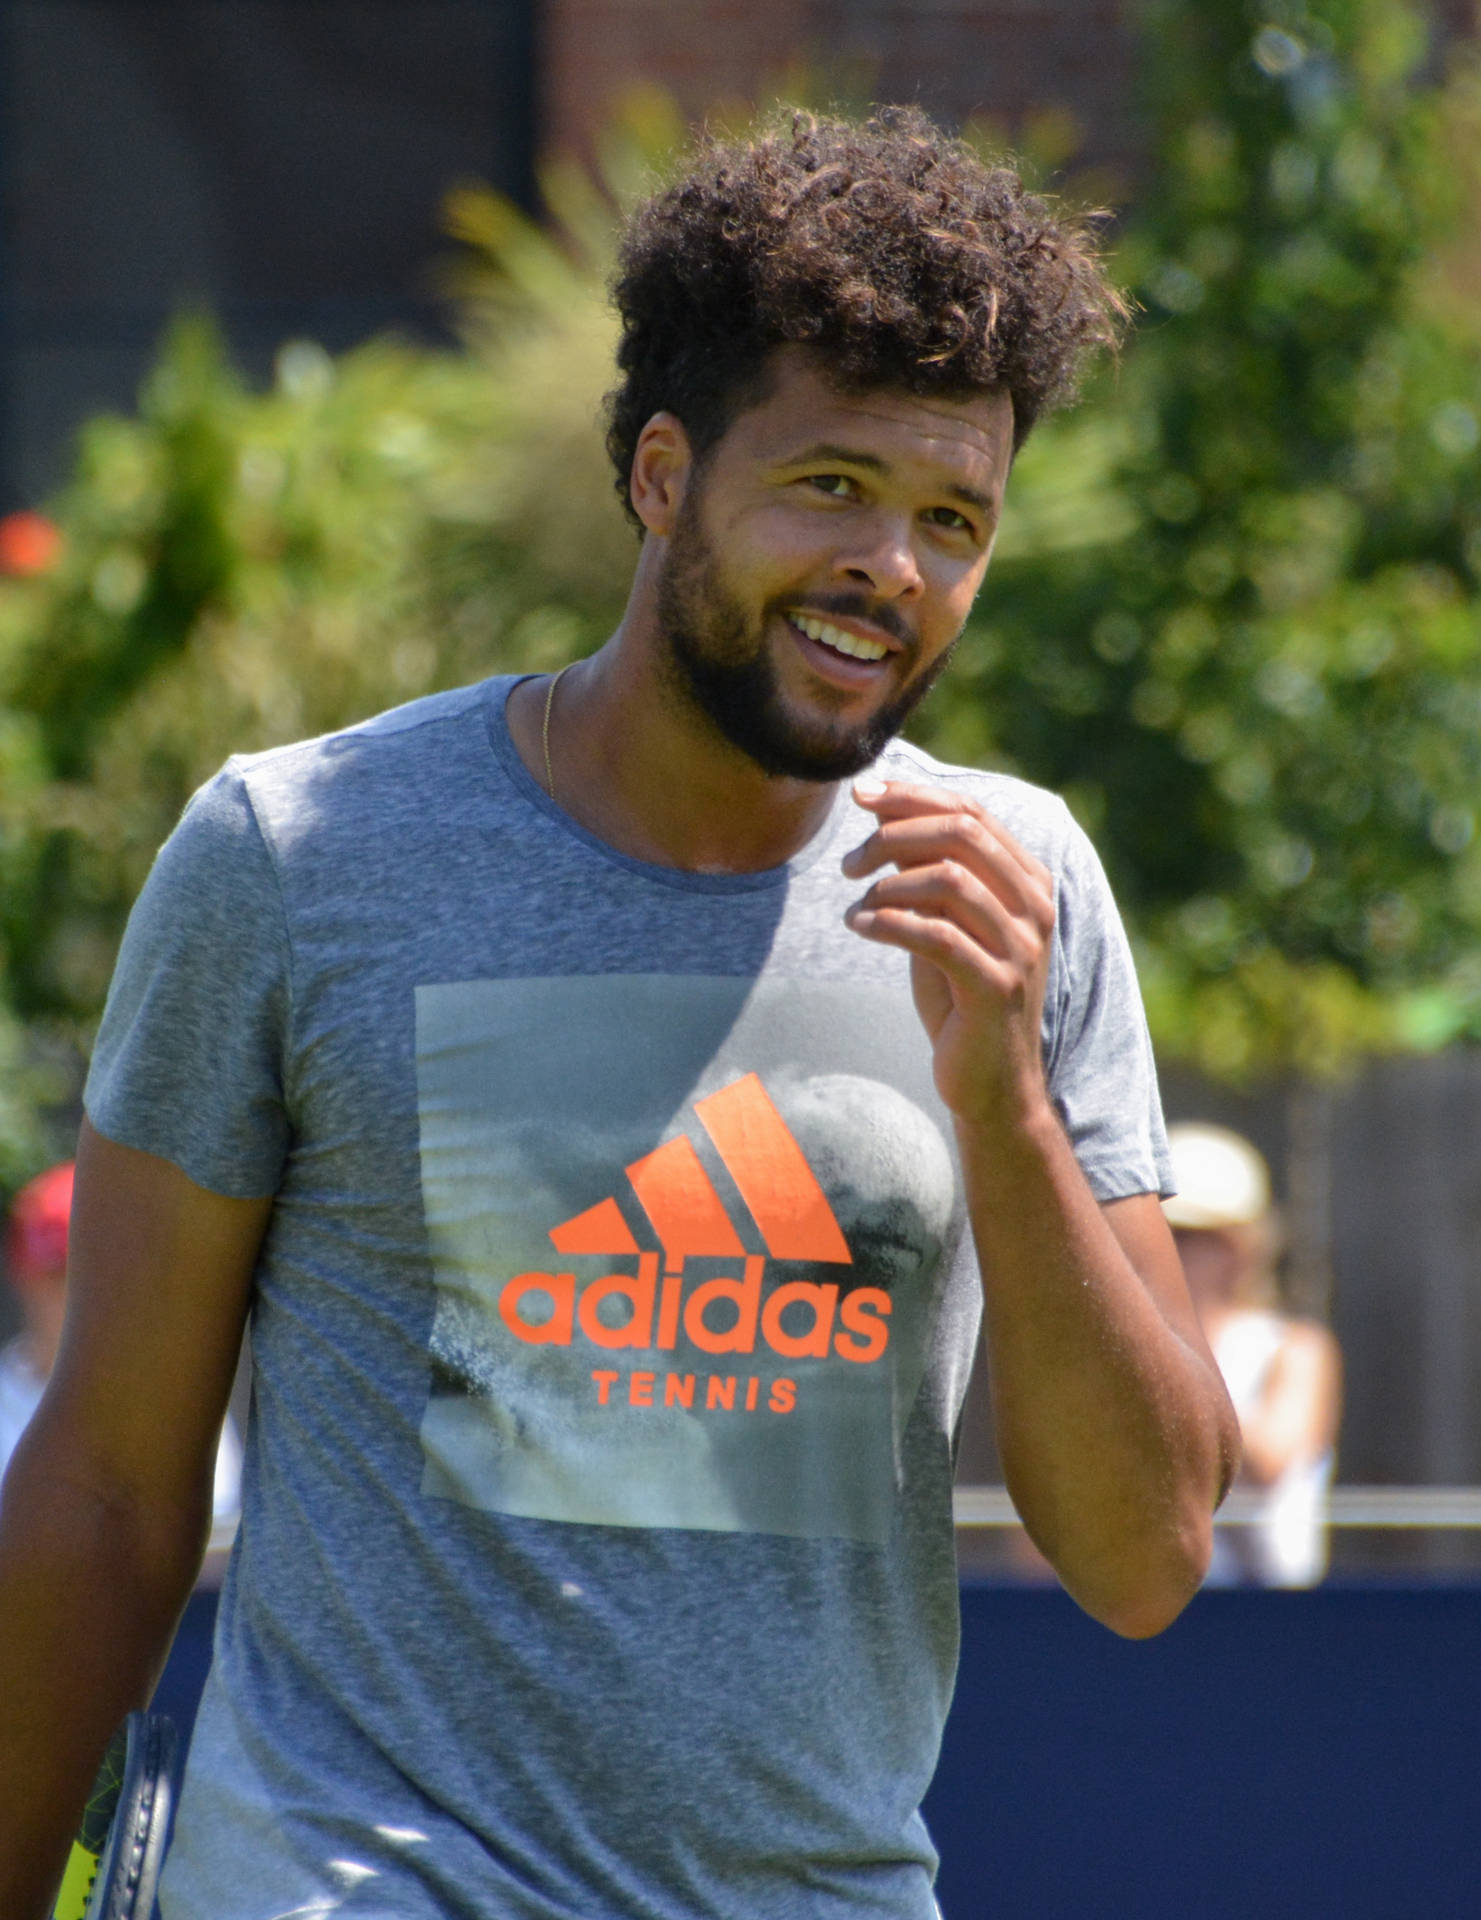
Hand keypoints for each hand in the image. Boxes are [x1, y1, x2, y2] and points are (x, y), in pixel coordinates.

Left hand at [841, 777, 1055, 1130]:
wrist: (991, 1082)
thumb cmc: (961, 998)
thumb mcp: (943, 923)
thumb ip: (925, 873)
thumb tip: (883, 818)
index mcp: (1028, 881)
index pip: (971, 812)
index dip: (912, 796)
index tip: (861, 795)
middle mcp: (1034, 907)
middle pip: (962, 834)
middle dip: (894, 834)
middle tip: (849, 861)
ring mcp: (1020, 947)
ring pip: (950, 879)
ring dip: (887, 884)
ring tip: (854, 902)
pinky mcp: (996, 987)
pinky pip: (936, 936)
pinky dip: (887, 923)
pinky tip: (857, 926)